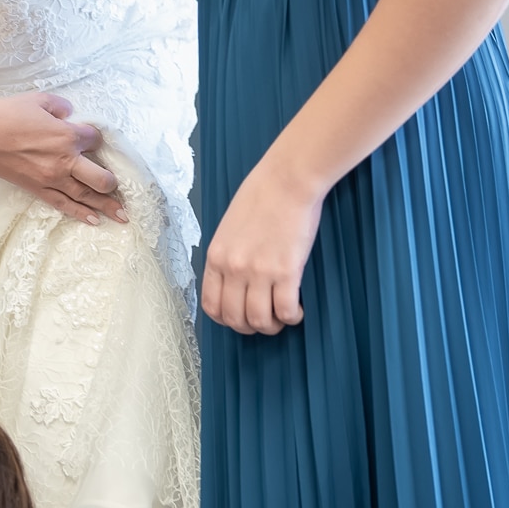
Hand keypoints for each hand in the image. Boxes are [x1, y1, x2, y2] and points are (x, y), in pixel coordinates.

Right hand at [0, 93, 125, 225]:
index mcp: (67, 135)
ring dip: (106, 206)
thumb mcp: (39, 99)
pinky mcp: (37, 189)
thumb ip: (61, 106)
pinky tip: (94, 220)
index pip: (95, 140)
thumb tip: (69, 114)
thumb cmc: (7, 113)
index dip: (95, 138)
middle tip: (118, 186)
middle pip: (101, 178)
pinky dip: (80, 213)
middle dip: (111, 182)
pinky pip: (63, 204)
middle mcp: (64, 160)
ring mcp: (52, 178)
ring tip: (122, 216)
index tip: (90, 139)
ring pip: (86, 196)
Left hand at [201, 153, 323, 333]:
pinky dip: (292, 317)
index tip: (239, 318)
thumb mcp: (229, 227)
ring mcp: (258, 272)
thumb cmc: (261, 195)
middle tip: (264, 321)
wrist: (287, 180)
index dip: (225, 319)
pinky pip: (286, 310)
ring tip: (282, 317)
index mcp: (216, 257)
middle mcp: (233, 268)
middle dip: (249, 327)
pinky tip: (298, 310)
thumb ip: (228, 254)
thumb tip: (233, 279)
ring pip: (259, 320)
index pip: (211, 305)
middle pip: (234, 318)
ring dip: (272, 326)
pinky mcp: (286, 271)